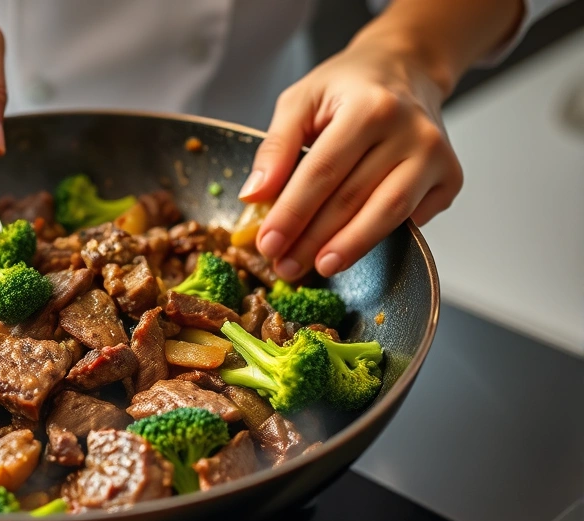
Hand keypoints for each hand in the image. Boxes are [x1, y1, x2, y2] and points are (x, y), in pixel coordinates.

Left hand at [239, 38, 462, 280]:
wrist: (406, 67)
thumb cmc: (347, 86)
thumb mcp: (300, 100)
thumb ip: (276, 147)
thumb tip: (254, 196)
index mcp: (370, 107)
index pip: (322, 172)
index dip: (292, 213)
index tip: (267, 244)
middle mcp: (411, 131)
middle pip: (353, 198)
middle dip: (313, 240)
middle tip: (284, 266)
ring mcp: (437, 156)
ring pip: (388, 215)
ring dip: (348, 248)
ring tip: (316, 268)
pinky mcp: (451, 176)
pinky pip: (414, 218)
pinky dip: (383, 236)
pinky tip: (352, 247)